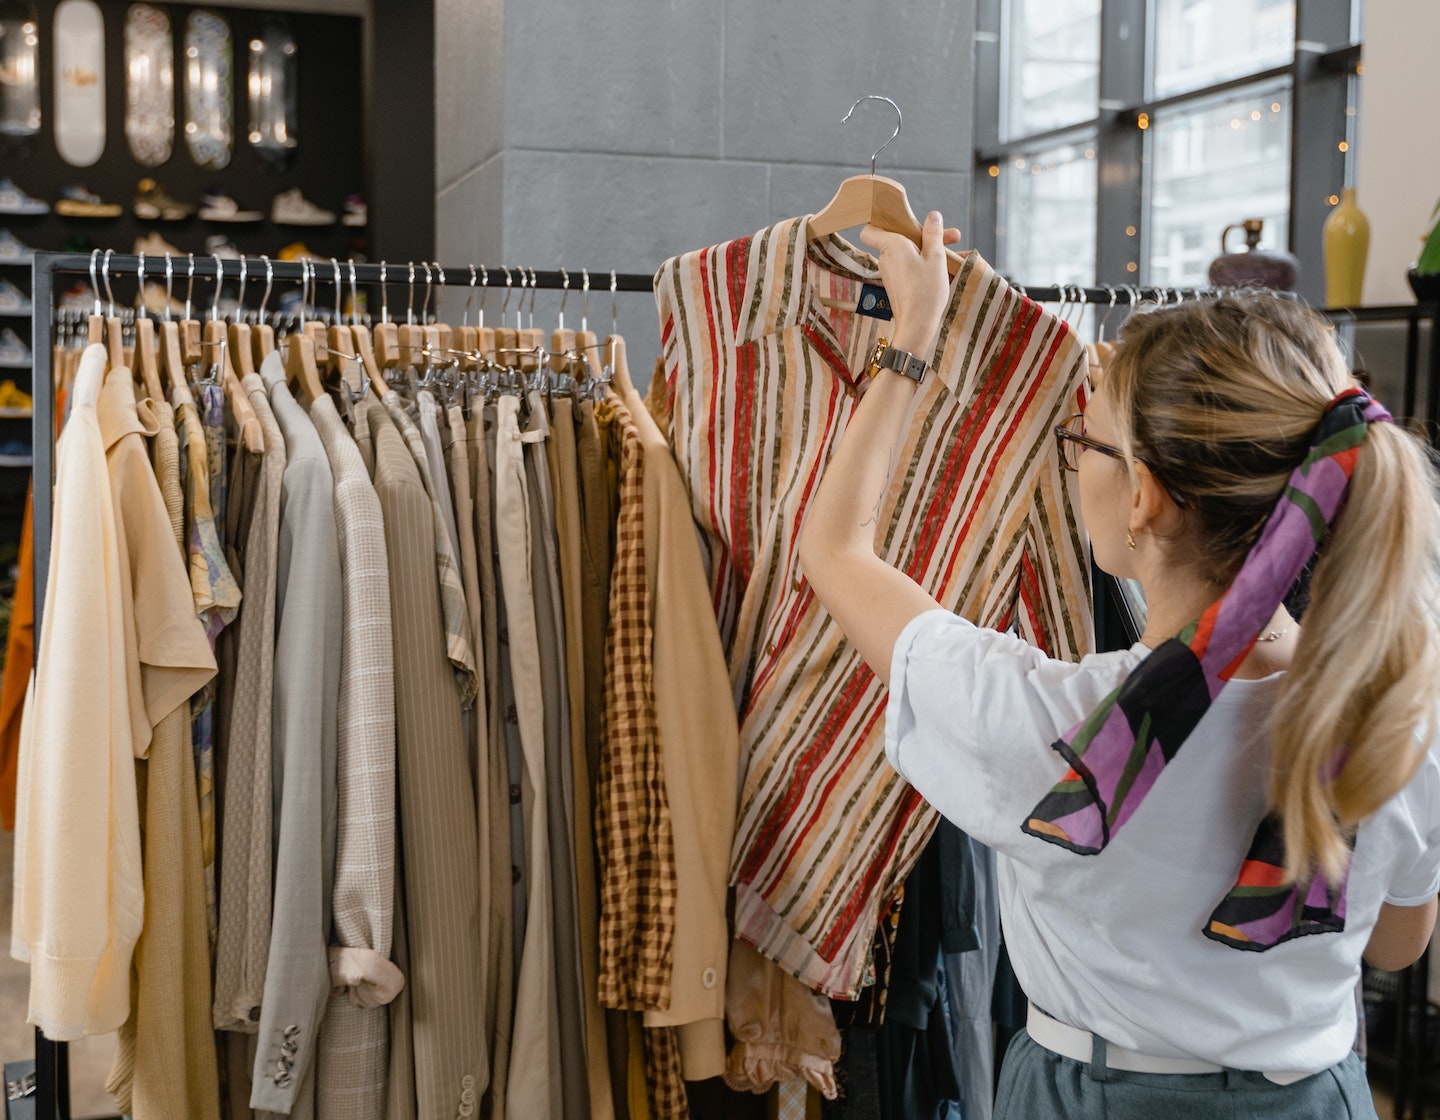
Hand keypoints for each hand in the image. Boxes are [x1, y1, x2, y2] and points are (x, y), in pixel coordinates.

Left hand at [860, 211, 959, 356]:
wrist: (917, 326)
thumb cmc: (925, 292)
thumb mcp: (936, 258)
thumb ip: (933, 234)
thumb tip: (933, 216)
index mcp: (891, 245)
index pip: (870, 230)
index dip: (881, 222)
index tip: (902, 220)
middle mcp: (886, 258)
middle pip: (901, 238)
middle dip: (926, 235)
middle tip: (953, 237)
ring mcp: (890, 273)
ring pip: (909, 253)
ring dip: (930, 251)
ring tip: (956, 255)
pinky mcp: (896, 285)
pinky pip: (910, 267)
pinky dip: (925, 265)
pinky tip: (948, 269)